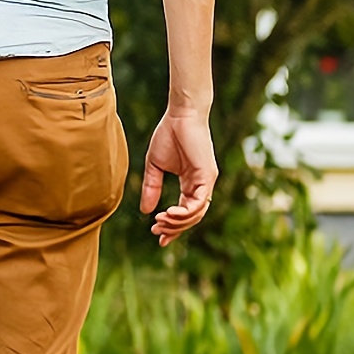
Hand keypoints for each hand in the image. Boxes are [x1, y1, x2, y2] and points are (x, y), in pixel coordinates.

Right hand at [140, 109, 217, 245]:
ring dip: (177, 222)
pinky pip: (199, 202)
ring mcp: (207, 182)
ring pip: (196, 213)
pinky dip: (185, 211)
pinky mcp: (208, 176)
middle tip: (156, 231)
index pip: (184, 212)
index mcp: (191, 183)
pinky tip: (169, 213)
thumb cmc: (168, 136)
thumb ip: (152, 188)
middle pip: (191, 217)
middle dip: (173, 228)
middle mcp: (202, 185)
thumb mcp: (154, 167)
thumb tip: (145, 211)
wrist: (180, 115)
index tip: (158, 237)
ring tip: (160, 221)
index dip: (172, 227)